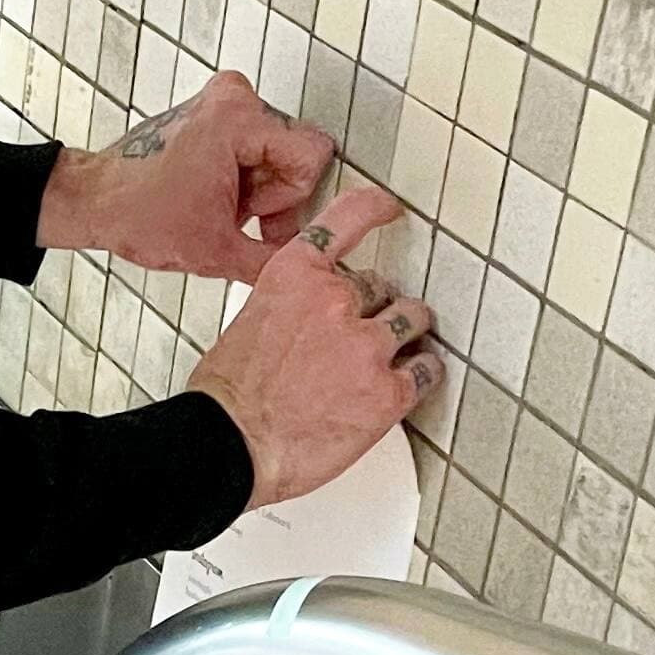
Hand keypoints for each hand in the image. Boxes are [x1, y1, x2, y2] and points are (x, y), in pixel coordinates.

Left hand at [38, 66, 336, 280]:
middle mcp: (233, 98)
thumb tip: (309, 263)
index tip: (257, 218)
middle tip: (235, 217)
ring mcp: (223, 100)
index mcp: (237, 120)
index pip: (311, 155)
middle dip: (272, 196)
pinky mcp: (214, 110)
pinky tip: (214, 195)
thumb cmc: (135, 213)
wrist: (94, 199)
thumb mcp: (215, 252)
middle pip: (294, 154)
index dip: (291, 199)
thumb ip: (273, 259)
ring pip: (277, 153)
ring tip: (220, 207)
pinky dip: (243, 176)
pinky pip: (256, 146)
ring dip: (257, 188)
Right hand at [187, 187, 441, 507]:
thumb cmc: (228, 398)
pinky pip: (427, 369)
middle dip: (372, 309)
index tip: (388, 207)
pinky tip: (402, 384)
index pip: (344, 221)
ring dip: (404, 335)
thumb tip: (311, 316)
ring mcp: (367, 346)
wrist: (229, 447)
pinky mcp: (388, 391)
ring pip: (413, 319)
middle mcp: (336, 302)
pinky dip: (420, 374)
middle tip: (356, 337)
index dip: (372, 208)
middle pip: (381, 286)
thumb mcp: (249, 322)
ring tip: (386, 358)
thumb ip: (291, 306)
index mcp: (294, 277)